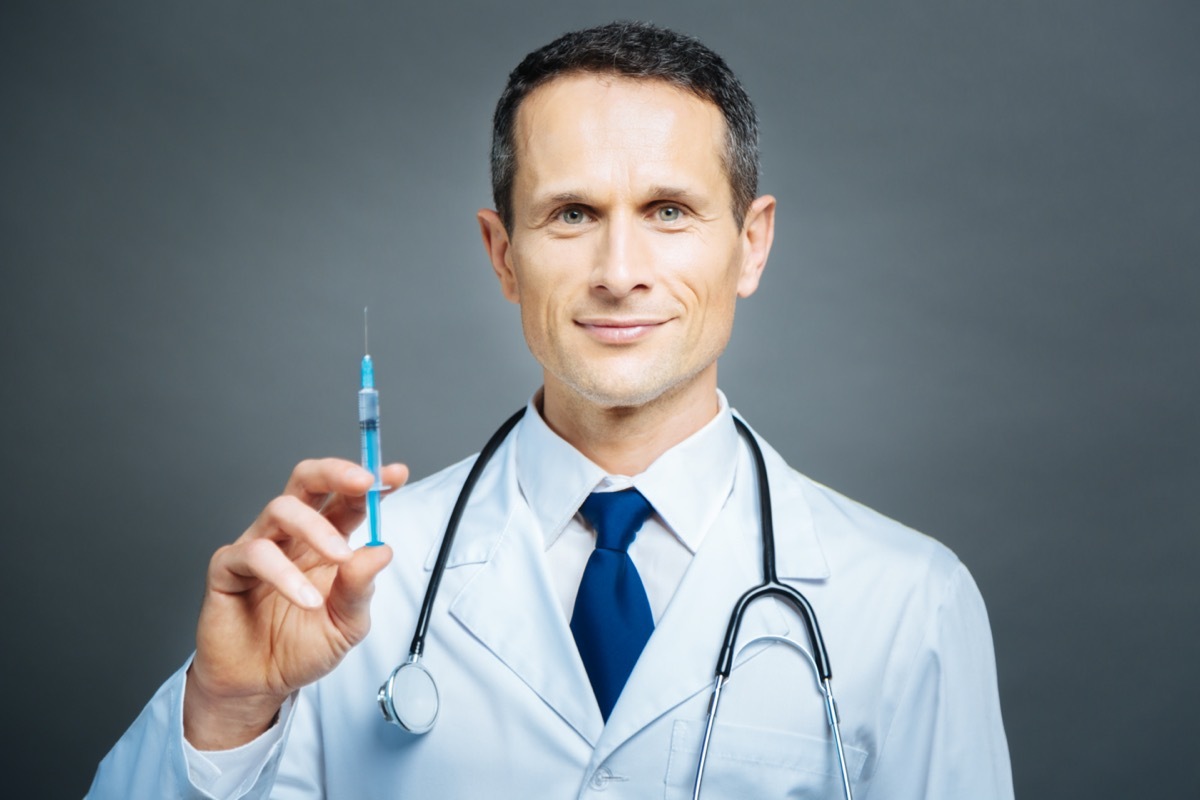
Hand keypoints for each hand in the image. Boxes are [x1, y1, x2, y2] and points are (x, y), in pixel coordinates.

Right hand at [183, 458, 408, 748]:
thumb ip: (362, 587)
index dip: (373, 483)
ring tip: (339, 558)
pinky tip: (306, 599)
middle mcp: (293, 536)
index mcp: (326, 541)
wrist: (259, 686)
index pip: (349, 500)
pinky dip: (284, 573)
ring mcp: (259, 547)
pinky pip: (253, 554)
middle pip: (307, 482)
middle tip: (364, 483)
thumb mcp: (347, 623)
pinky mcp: (228, 569)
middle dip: (337, 472)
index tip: (396, 475)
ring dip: (316, 527)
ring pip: (281, 508)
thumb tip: (382, 549)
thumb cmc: (301, 648)